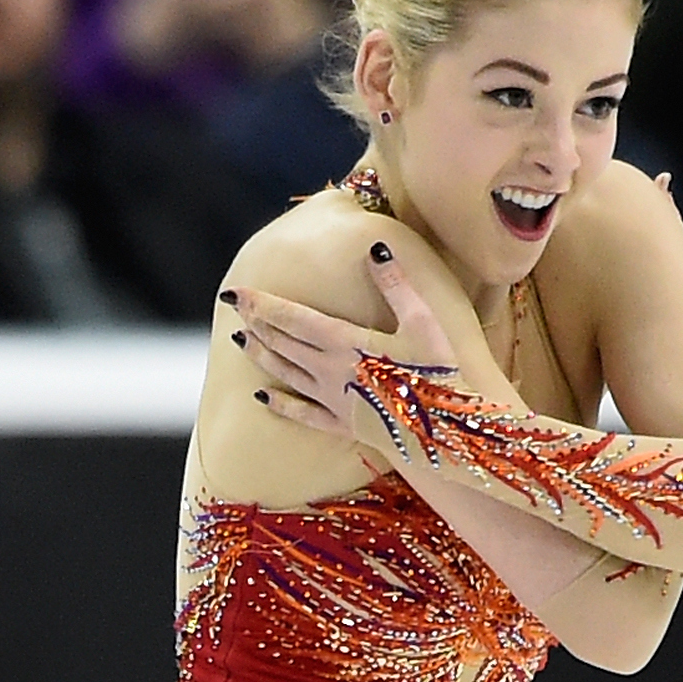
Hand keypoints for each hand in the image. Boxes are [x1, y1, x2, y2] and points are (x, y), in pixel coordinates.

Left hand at [222, 239, 455, 438]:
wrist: (447, 433)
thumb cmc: (440, 373)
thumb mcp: (423, 322)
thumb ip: (396, 285)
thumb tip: (375, 248)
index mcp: (346, 343)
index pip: (293, 318)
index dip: (262, 304)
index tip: (237, 292)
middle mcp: (331, 372)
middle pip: (284, 344)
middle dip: (257, 324)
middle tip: (236, 309)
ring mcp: (334, 401)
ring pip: (287, 374)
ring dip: (262, 356)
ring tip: (240, 341)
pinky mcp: (343, 426)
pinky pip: (303, 414)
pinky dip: (281, 404)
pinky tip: (263, 398)